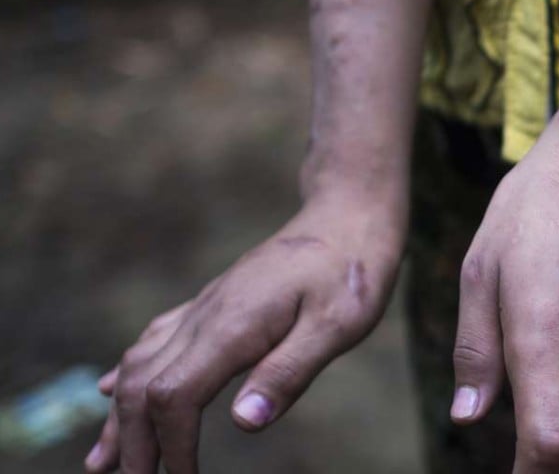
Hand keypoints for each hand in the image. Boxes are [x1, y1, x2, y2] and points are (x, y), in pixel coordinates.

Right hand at [85, 191, 405, 473]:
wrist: (350, 212)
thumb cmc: (353, 270)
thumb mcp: (338, 326)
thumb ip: (290, 372)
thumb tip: (245, 424)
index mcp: (234, 326)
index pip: (175, 396)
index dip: (172, 446)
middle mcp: (208, 314)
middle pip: (143, 385)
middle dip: (132, 442)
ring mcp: (208, 305)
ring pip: (140, 362)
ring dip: (120, 413)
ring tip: (102, 460)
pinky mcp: (216, 300)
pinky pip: (157, 338)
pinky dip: (129, 373)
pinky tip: (112, 389)